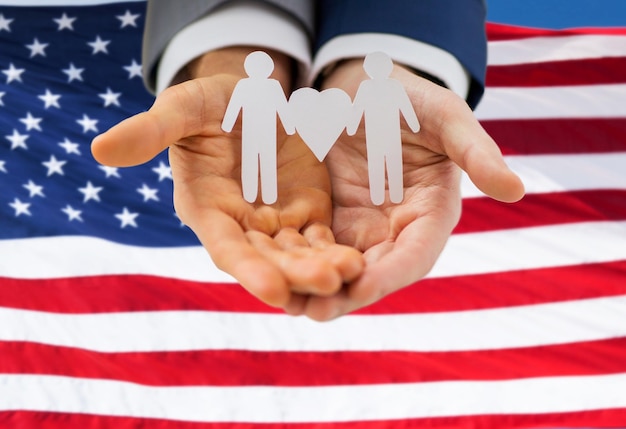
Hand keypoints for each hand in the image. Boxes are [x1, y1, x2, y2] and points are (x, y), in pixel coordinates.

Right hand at [91, 48, 363, 309]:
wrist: (252, 98)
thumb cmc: (211, 103)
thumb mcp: (184, 108)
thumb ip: (151, 130)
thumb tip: (100, 149)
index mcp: (207, 210)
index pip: (226, 247)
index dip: (247, 269)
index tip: (273, 291)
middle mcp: (241, 227)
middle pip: (268, 260)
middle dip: (295, 275)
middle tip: (327, 284)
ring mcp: (275, 224)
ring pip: (298, 256)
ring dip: (321, 269)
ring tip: (350, 274)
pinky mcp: (306, 214)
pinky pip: (322, 240)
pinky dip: (337, 252)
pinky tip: (359, 260)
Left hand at [288, 60, 524, 320]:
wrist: (364, 88)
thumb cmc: (410, 99)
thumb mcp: (445, 116)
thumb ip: (476, 151)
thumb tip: (515, 190)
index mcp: (430, 214)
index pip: (416, 254)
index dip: (392, 273)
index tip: (364, 289)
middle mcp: (396, 231)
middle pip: (374, 273)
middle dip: (345, 294)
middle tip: (314, 311)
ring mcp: (361, 228)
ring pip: (340, 268)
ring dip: (315, 288)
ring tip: (286, 305)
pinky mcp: (330, 220)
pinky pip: (314, 247)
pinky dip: (296, 263)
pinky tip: (271, 274)